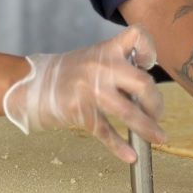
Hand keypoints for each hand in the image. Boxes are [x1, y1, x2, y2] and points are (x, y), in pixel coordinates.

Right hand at [3, 25, 166, 162]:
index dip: (150, 50)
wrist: (33, 84)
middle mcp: (101, 66)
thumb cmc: (69, 74)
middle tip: (157, 114)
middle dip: (156, 103)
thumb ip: (119, 67)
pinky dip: (120, 146)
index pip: (137, 36)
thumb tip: (147, 92)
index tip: (148, 65)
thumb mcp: (94, 59)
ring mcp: (90, 89)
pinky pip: (105, 131)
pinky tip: (131, 155)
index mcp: (107, 50)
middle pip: (142, 82)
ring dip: (148, 128)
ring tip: (158, 138)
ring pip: (128, 112)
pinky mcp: (80, 111)